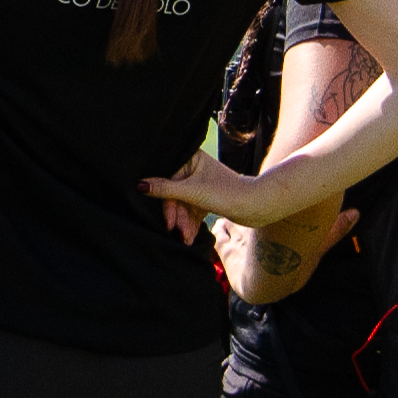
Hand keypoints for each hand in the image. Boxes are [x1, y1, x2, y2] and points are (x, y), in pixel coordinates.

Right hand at [140, 149, 272, 225]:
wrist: (257, 206)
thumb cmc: (227, 193)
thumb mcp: (192, 192)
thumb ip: (164, 189)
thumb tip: (139, 185)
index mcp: (190, 158)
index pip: (166, 180)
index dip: (165, 202)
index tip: (166, 221)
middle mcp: (194, 168)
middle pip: (174, 195)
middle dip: (176, 216)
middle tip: (176, 233)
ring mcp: (200, 183)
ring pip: (183, 205)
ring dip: (183, 223)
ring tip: (186, 239)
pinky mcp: (206, 196)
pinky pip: (192, 210)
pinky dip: (190, 223)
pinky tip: (189, 237)